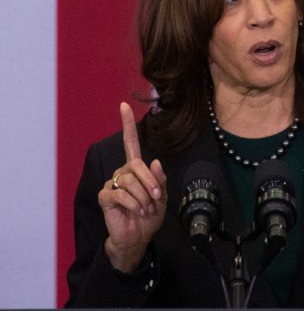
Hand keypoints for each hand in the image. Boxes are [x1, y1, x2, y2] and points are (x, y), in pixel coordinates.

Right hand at [98, 102, 166, 271]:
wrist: (138, 236)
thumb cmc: (149, 215)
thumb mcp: (161, 196)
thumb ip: (160, 179)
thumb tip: (154, 161)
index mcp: (136, 169)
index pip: (131, 143)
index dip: (127, 124)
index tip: (124, 105)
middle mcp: (123, 172)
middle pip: (137, 165)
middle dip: (150, 182)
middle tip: (156, 197)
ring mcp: (112, 184)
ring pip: (129, 181)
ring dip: (143, 197)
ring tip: (146, 208)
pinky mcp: (105, 197)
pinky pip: (119, 194)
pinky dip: (133, 203)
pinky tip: (136, 211)